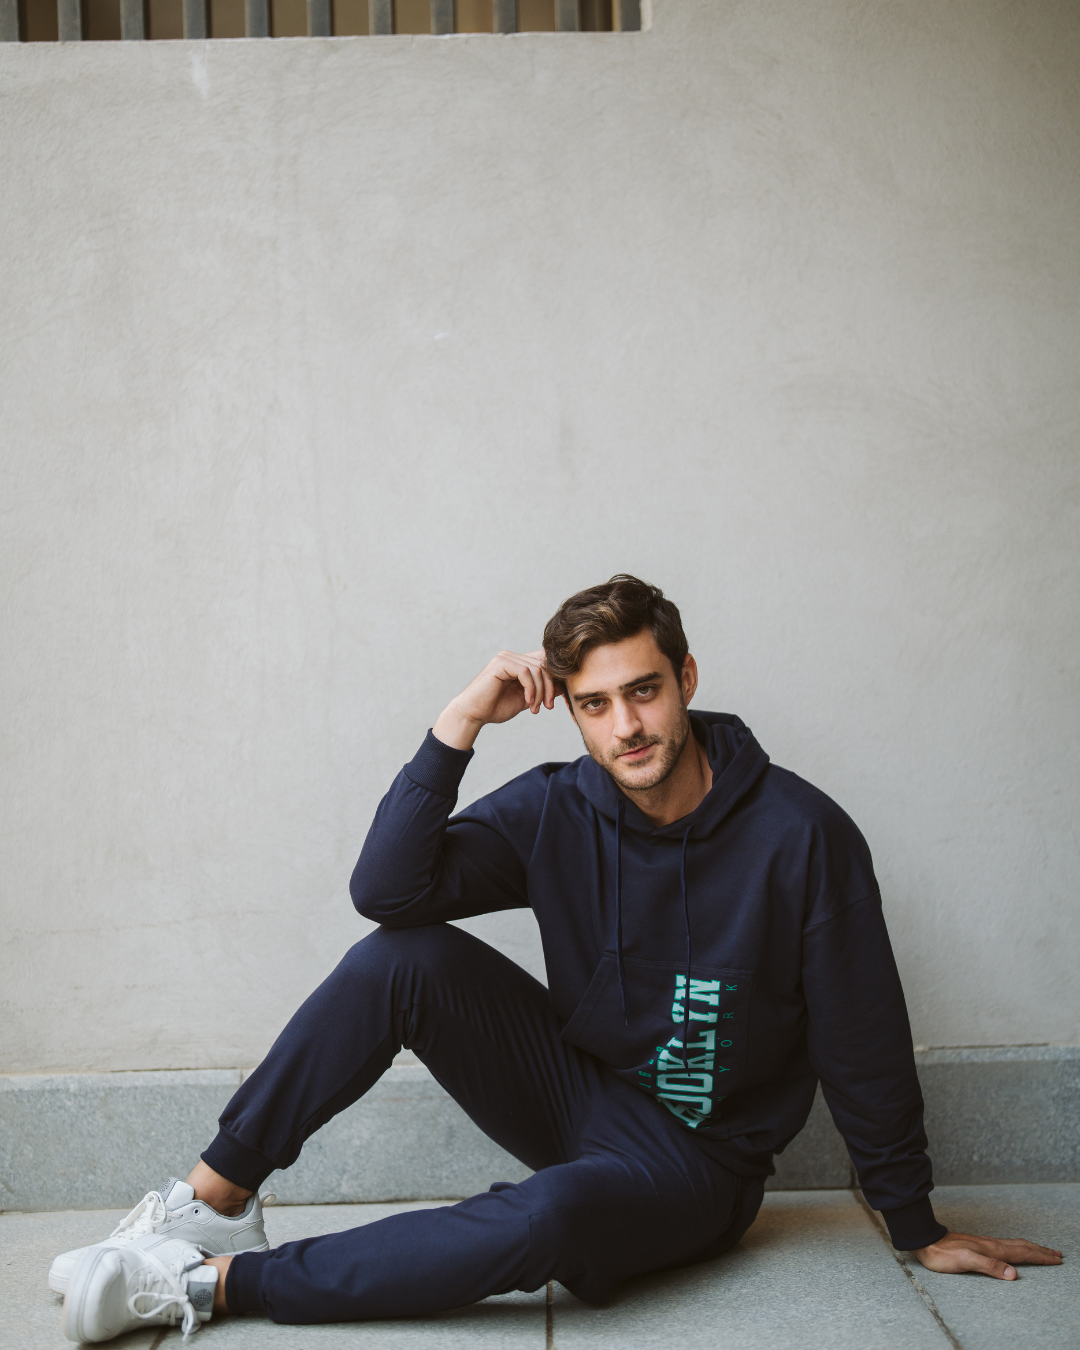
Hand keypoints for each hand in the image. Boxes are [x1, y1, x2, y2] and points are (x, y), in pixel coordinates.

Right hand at [432, 650, 556, 750]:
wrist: (473, 714)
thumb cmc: (496, 707)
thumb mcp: (526, 699)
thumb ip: (541, 691)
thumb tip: (563, 687)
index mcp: (518, 663)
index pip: (545, 662)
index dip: (555, 679)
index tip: (555, 699)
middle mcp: (513, 657)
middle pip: (544, 664)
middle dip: (550, 687)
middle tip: (548, 706)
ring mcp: (506, 658)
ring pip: (537, 669)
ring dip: (541, 691)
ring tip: (536, 708)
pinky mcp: (501, 663)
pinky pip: (526, 672)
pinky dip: (531, 689)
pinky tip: (528, 702)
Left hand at [912, 1230, 1062, 1279]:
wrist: (926, 1240)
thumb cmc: (943, 1254)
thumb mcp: (965, 1262)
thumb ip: (989, 1266)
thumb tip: (1013, 1274)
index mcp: (992, 1249)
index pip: (1022, 1253)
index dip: (1040, 1257)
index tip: (1056, 1259)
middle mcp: (991, 1244)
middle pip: (1022, 1247)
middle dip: (1040, 1251)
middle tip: (1057, 1254)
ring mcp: (985, 1244)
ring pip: (1014, 1245)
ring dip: (1031, 1248)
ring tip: (1042, 1251)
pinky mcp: (978, 1246)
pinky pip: (1005, 1246)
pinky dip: (1017, 1248)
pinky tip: (1014, 1250)